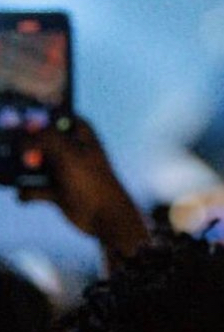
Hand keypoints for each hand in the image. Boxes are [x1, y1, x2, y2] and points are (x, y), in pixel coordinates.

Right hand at [17, 117, 148, 261]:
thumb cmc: (91, 180)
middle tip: (5, 148)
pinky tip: (26, 195)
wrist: (106, 216)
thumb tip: (20, 136)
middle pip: (36, 140)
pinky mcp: (54, 191)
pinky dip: (25, 193)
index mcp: (78, 132)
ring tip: (3, 173)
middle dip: (21, 145)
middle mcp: (68, 148)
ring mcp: (61, 169)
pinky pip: (31, 189)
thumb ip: (42, 138)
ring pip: (30, 165)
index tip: (18, 121)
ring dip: (16, 169)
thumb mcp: (67, 153)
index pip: (53, 115)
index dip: (36, 117)